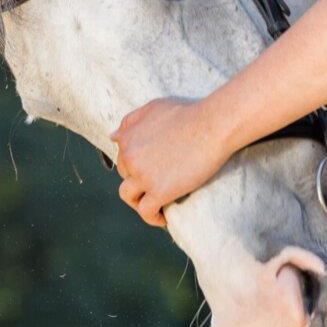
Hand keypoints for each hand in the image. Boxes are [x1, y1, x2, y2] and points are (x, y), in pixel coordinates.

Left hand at [110, 97, 231, 227]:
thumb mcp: (154, 108)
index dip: (137, 165)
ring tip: (155, 204)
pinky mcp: (159, 191)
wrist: (213, 125)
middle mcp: (130, 157)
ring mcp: (143, 176)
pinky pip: (146, 212)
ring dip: (138, 202)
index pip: (122, 159)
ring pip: (129, 197)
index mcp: (127, 138)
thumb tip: (112, 136)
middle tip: (159, 183)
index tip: (152, 169)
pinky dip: (153, 218)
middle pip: (126, 177)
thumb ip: (131, 121)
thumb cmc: (189, 113)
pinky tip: (164, 217)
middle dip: (139, 180)